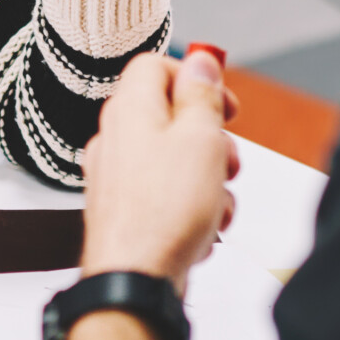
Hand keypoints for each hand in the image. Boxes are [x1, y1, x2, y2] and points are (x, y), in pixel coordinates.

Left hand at [78, 50, 238, 290]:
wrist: (136, 279)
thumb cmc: (162, 213)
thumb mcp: (200, 137)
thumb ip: (201, 94)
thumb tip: (201, 61)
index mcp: (130, 108)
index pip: (156, 65)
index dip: (195, 78)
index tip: (222, 104)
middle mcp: (115, 138)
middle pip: (170, 116)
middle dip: (209, 139)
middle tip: (224, 159)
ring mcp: (116, 176)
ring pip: (173, 160)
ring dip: (205, 179)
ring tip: (215, 201)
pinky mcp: (124, 210)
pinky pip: (165, 195)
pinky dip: (189, 207)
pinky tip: (201, 228)